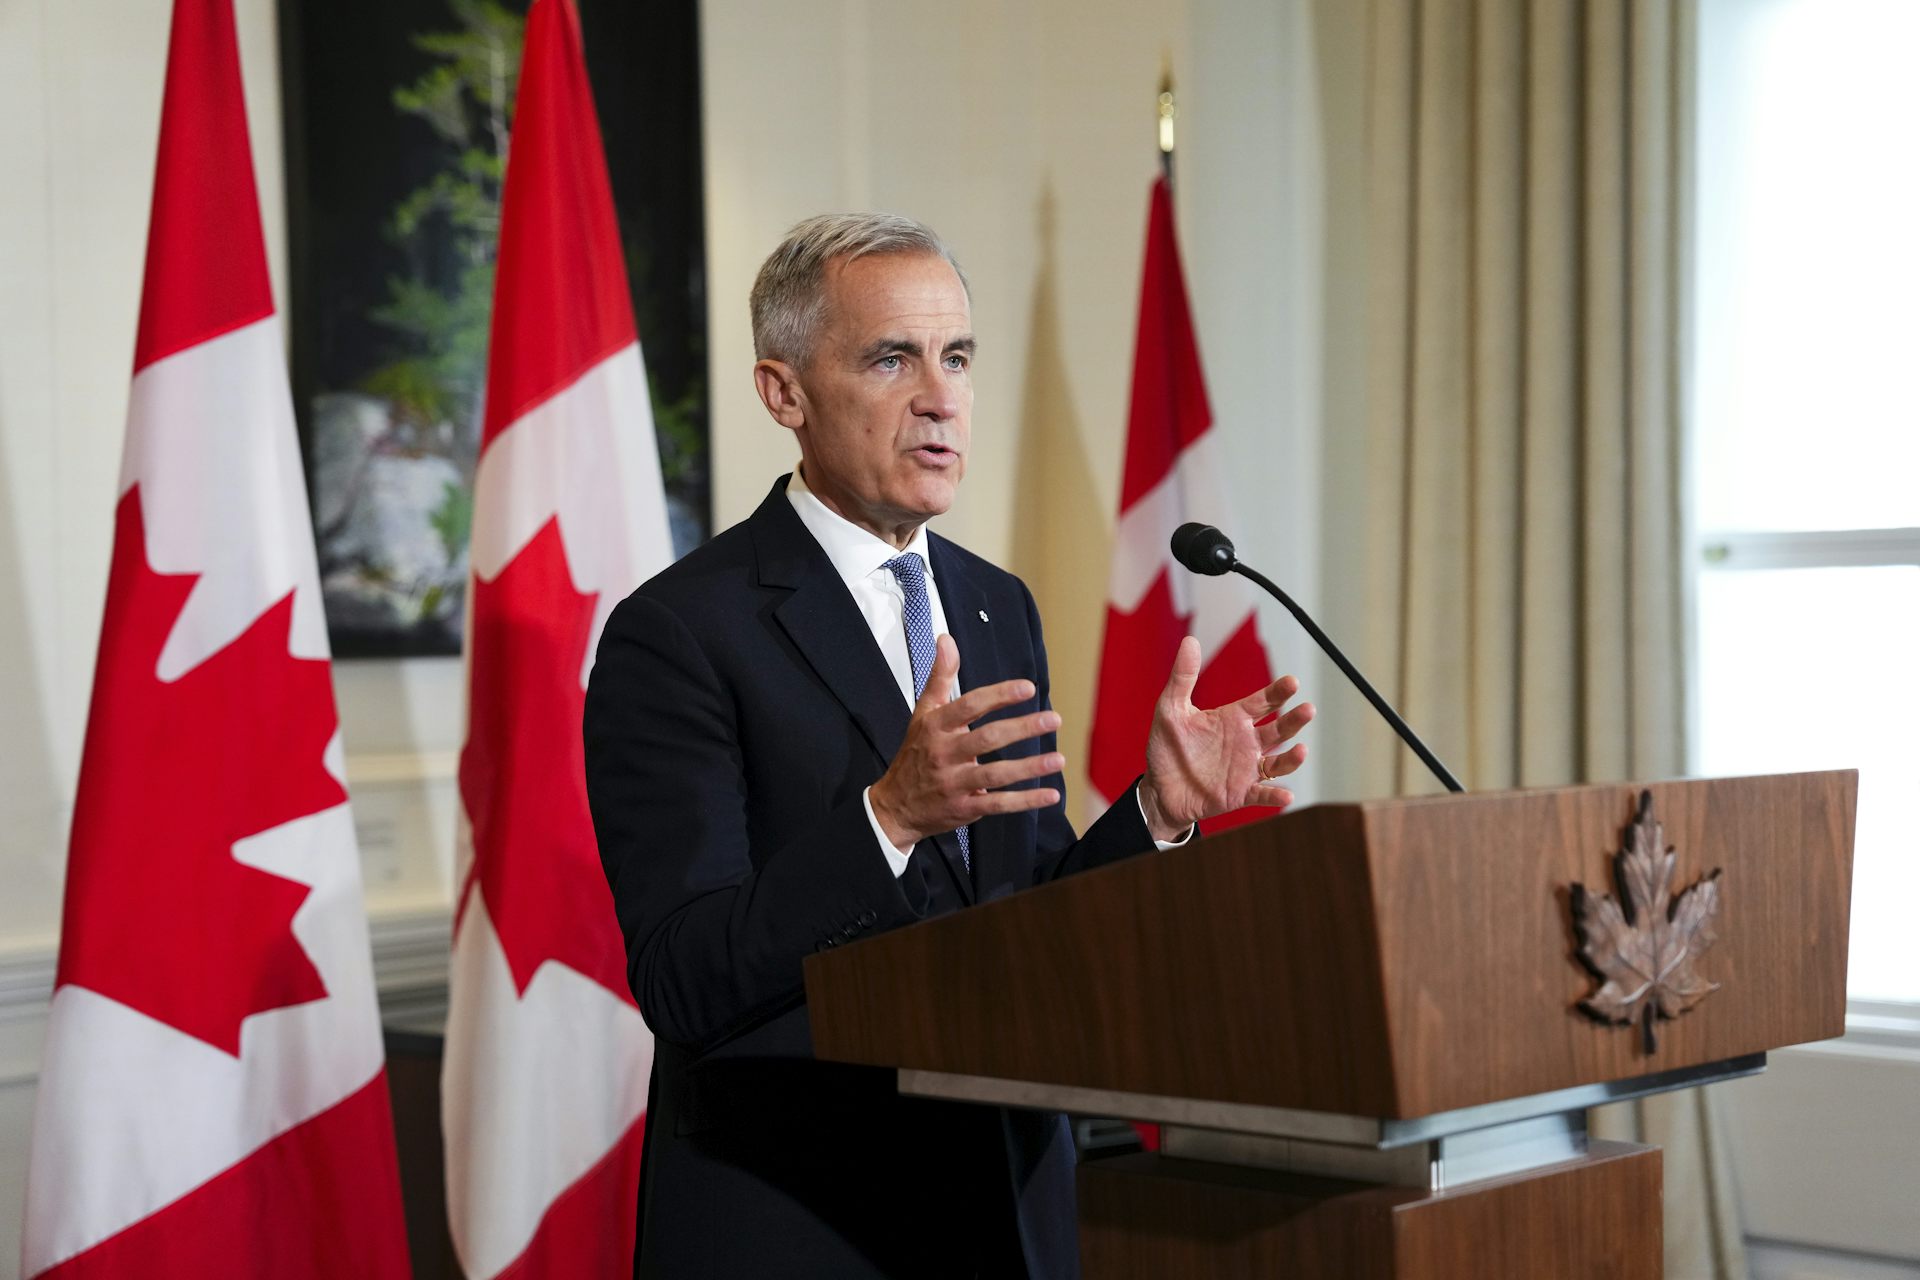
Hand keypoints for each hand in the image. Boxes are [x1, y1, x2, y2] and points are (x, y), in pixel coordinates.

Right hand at [868, 635, 1064, 848]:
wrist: (895, 806)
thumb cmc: (915, 754)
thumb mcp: (923, 712)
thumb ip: (940, 676)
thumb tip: (946, 639)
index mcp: (935, 727)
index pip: (969, 706)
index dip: (999, 695)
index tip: (1027, 687)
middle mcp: (944, 753)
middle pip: (986, 738)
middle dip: (1022, 728)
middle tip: (1053, 719)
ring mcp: (953, 783)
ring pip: (995, 774)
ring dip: (1029, 767)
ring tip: (1057, 759)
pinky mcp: (964, 808)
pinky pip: (998, 804)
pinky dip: (1025, 801)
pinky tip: (1049, 794)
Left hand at [1137, 636, 1313, 840]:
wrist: (1159, 789)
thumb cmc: (1168, 748)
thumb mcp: (1170, 709)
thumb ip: (1182, 677)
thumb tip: (1190, 640)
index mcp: (1233, 718)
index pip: (1262, 701)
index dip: (1278, 692)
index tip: (1292, 682)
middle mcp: (1246, 742)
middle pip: (1278, 729)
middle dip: (1294, 720)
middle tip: (1307, 709)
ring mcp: (1246, 769)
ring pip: (1278, 762)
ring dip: (1292, 758)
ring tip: (1300, 750)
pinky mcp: (1240, 794)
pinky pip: (1263, 794)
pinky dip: (1276, 796)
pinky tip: (1285, 795)